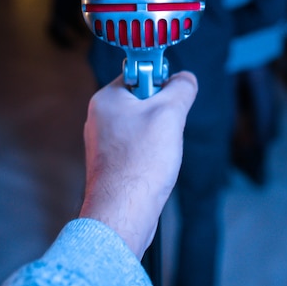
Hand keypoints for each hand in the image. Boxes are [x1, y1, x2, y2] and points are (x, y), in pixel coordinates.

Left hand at [79, 71, 197, 258]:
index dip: (160, 81)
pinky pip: (136, 146)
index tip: (171, 96)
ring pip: (142, 124)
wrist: (122, 212)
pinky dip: (150, 153)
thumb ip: (180, 88)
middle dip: (163, 112)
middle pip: (142, 99)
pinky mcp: (110, 163)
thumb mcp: (170, 114)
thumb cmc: (140, 162)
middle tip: (167, 128)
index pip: (138, 73)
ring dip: (159, 134)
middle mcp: (100, 117)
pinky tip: (154, 167)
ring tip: (160, 152)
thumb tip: (186, 78)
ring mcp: (103, 142)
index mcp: (106, 98)